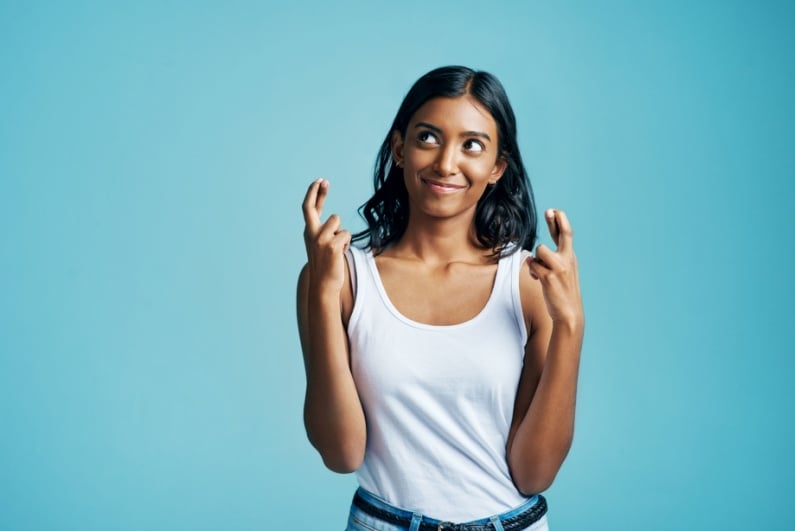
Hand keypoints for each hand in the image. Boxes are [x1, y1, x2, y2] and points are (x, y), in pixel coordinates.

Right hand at [302, 179, 351, 294]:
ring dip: (342, 234)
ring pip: (338, 222)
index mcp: (309, 232)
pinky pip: (346, 235)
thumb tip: (333, 220)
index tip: (319, 181)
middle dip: (318, 192)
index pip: (310, 209)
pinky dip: (346, 244)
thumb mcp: (322, 245)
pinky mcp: (332, 245)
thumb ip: (325, 231)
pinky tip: (340, 254)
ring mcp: (320, 239)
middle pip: (313, 208)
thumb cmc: (326, 265)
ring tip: (338, 248)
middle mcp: (311, 233)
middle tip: (324, 180)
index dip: (315, 194)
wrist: (323, 283)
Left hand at [527, 209, 583, 326]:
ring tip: (540, 272)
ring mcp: (559, 267)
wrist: (569, 313)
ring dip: (535, 260)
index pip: (566, 235)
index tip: (554, 211)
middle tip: (549, 210)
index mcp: (571, 258)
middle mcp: (568, 260)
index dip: (560, 221)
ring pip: (539, 250)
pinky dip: (533, 271)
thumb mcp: (562, 274)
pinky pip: (533, 265)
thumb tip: (531, 256)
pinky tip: (538, 279)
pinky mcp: (549, 277)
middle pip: (564, 234)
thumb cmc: (562, 293)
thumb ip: (550, 262)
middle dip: (556, 221)